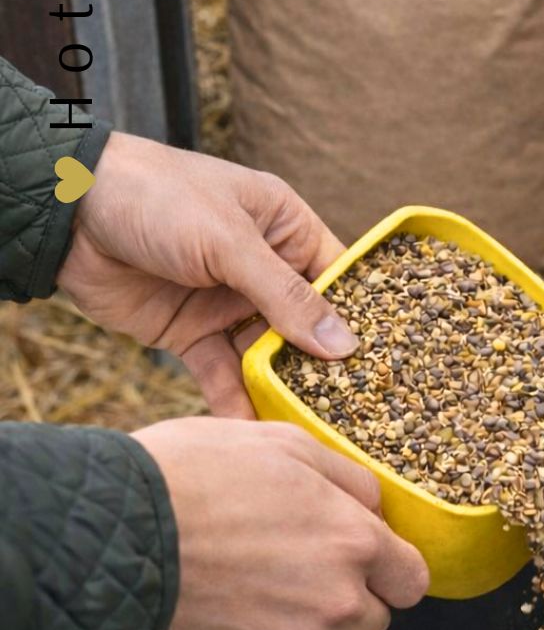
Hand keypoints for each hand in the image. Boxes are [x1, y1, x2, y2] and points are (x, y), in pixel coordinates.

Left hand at [58, 132, 357, 416]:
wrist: (69, 213)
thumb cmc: (160, 197)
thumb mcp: (230, 242)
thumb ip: (284, 297)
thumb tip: (343, 345)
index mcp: (286, 228)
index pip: (338, 279)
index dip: (360, 319)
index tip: (388, 365)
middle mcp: (264, 267)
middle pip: (306, 325)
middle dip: (325, 365)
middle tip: (354, 412)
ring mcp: (227, 303)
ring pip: (268, 355)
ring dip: (284, 388)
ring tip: (311, 430)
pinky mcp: (191, 334)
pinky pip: (222, 373)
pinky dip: (235, 401)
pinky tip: (254, 432)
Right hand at [135, 418, 428, 629]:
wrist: (118, 534)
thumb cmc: (199, 475)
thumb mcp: (286, 444)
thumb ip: (347, 479)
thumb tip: (375, 506)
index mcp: (354, 542)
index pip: (412, 579)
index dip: (393, 566)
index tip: (371, 556)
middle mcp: (336, 601)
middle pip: (374, 618)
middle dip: (352, 593)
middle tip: (303, 559)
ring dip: (303, 613)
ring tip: (251, 570)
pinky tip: (226, 596)